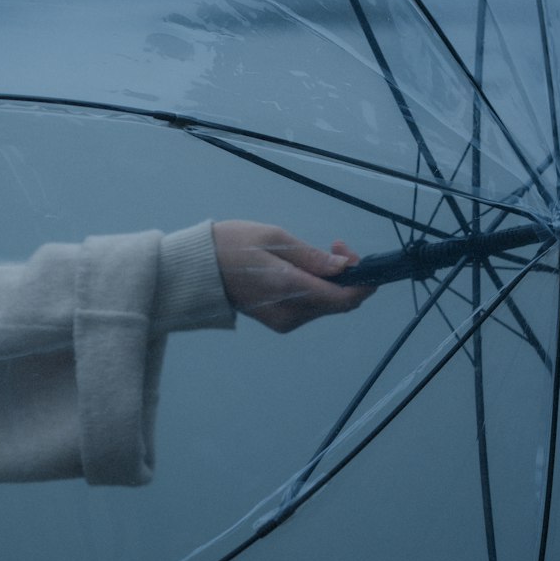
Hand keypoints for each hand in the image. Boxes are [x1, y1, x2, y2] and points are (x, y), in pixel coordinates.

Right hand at [212, 221, 372, 332]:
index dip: (362, 281)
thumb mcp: (274, 237)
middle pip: (339, 303)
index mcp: (289, 288)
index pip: (344, 298)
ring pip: (327, 306)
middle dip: (346, 276)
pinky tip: (303, 270)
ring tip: (314, 252)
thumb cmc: (233, 245)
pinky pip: (311, 308)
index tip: (355, 255)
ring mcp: (285, 321)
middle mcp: (291, 312)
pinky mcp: (279, 322)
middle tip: (334, 244)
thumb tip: (345, 267)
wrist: (197, 270)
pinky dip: (317, 290)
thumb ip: (312, 256)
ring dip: (332, 282)